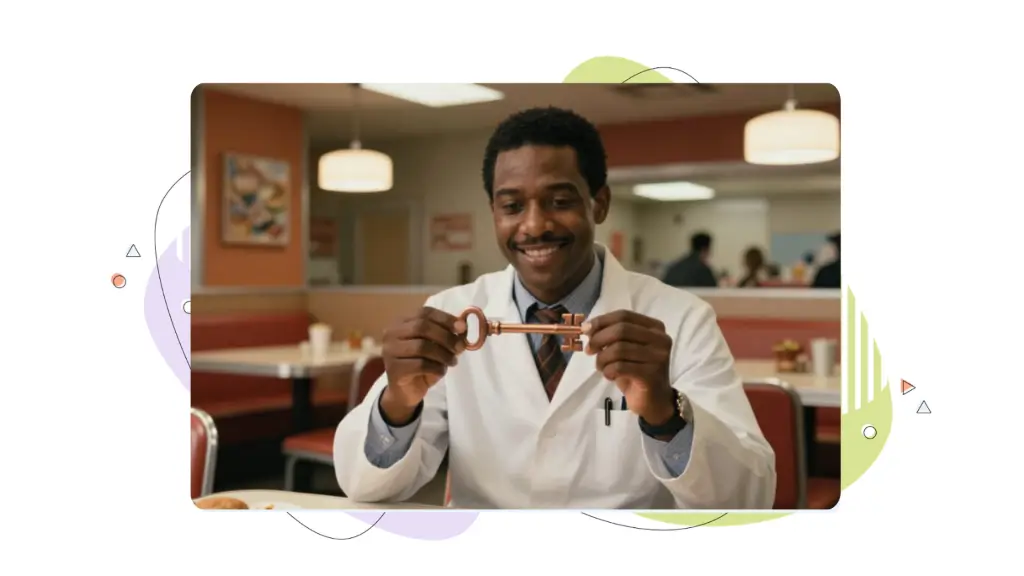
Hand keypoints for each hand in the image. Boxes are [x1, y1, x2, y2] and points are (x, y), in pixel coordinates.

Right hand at [380, 307, 466, 423]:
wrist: (405, 392)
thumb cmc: (421, 365)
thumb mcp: (436, 347)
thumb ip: (447, 336)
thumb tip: (463, 329)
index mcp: (401, 322)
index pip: (424, 312)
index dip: (445, 318)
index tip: (462, 328)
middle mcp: (391, 333)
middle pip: (422, 327)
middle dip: (446, 336)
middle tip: (460, 347)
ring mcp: (390, 351)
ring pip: (421, 346)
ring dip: (443, 354)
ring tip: (452, 362)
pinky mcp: (393, 369)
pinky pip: (420, 365)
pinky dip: (436, 367)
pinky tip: (441, 371)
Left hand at [583, 310, 675, 425]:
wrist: (654, 401)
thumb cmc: (636, 372)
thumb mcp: (623, 350)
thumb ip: (611, 336)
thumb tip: (587, 327)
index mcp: (655, 327)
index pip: (624, 315)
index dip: (602, 321)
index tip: (585, 329)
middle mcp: (660, 339)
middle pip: (621, 329)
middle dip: (599, 338)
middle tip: (588, 350)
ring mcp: (658, 357)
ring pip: (619, 349)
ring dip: (602, 358)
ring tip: (601, 367)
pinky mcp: (652, 374)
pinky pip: (620, 367)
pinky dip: (608, 371)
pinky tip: (609, 376)